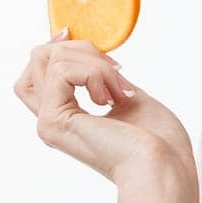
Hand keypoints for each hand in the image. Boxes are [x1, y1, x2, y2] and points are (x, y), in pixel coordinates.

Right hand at [14, 28, 197, 188]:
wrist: (165, 168)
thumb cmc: (160, 143)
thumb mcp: (130, 100)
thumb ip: (106, 81)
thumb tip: (97, 59)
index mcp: (67, 119)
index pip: (36, 74)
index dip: (53, 48)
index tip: (73, 33)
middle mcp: (50, 121)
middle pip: (38, 59)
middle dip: (83, 50)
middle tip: (119, 70)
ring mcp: (49, 123)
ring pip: (50, 59)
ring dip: (97, 64)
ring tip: (122, 90)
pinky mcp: (55, 121)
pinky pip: (63, 71)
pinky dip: (97, 73)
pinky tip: (116, 97)